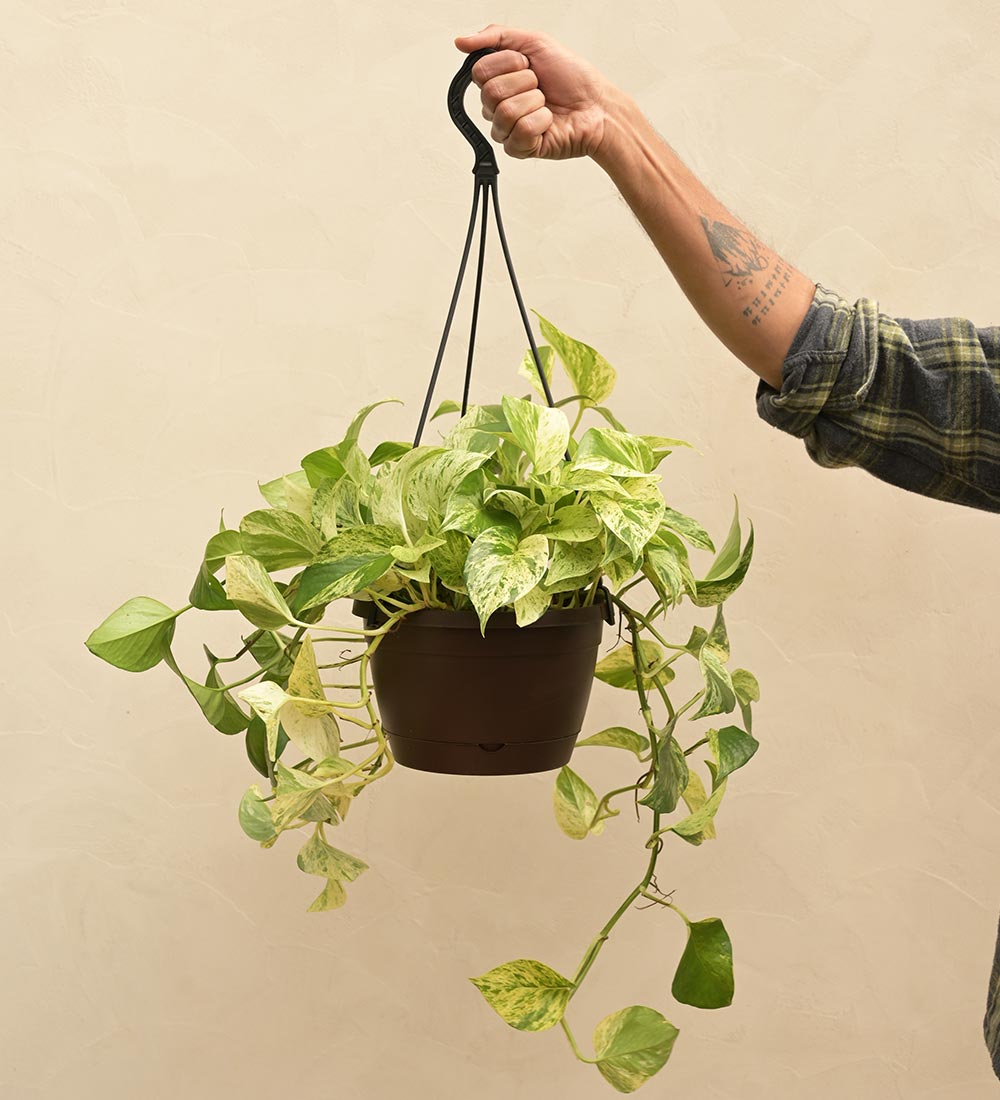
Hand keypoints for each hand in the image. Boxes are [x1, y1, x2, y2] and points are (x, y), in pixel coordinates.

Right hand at [454, 25, 612, 160]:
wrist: (596, 105)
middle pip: (490, 93)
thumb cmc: (572, 78)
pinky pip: (521, 132)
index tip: (528, 64)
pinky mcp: (520, 149)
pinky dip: (541, 122)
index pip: (480, 72)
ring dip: (534, 102)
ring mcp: (507, 129)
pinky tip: (548, 122)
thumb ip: (496, 37)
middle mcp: (498, 106)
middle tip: (540, 85)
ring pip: (505, 113)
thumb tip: (461, 42)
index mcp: (498, 81)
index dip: (508, 64)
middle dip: (524, 82)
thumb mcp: (535, 42)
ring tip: (546, 104)